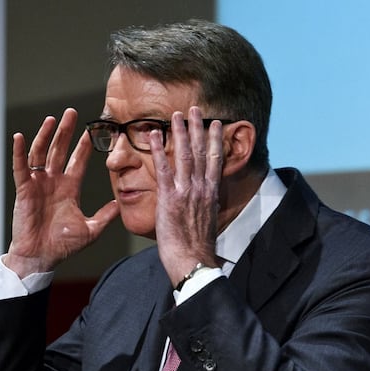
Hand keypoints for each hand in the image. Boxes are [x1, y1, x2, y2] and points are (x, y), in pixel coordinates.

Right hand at [5, 108, 119, 277]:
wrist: (41, 257)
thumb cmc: (63, 246)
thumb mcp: (91, 229)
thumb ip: (105, 215)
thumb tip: (121, 203)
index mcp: (69, 188)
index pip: (77, 161)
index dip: (83, 146)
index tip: (91, 131)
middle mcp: (53, 182)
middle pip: (60, 150)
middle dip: (66, 132)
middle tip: (72, 113)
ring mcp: (38, 184)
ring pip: (41, 153)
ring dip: (46, 135)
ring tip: (53, 119)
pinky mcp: (24, 189)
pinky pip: (21, 167)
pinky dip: (20, 152)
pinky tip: (20, 137)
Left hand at [150, 106, 224, 286]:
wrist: (193, 261)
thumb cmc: (198, 249)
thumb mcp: (208, 223)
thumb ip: (206, 207)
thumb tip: (207, 202)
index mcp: (211, 194)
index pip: (215, 160)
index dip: (215, 140)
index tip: (216, 124)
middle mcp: (201, 188)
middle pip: (201, 151)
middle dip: (198, 128)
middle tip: (196, 109)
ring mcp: (185, 191)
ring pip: (184, 155)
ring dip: (180, 132)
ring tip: (177, 114)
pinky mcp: (169, 198)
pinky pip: (162, 169)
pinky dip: (158, 150)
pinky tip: (153, 135)